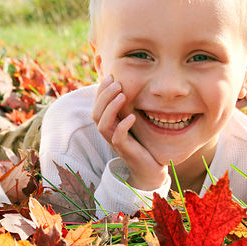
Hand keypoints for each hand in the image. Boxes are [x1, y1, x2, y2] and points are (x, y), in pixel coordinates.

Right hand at [92, 75, 168, 190]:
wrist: (150, 169)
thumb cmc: (142, 144)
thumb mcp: (134, 122)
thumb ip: (128, 109)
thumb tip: (130, 86)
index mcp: (109, 125)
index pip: (97, 106)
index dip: (101, 91)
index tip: (111, 76)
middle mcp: (108, 133)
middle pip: (96, 113)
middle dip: (104, 96)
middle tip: (117, 82)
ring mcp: (115, 142)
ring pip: (103, 125)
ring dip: (110, 108)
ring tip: (122, 95)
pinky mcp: (125, 150)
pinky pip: (118, 138)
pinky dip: (123, 126)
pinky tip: (132, 117)